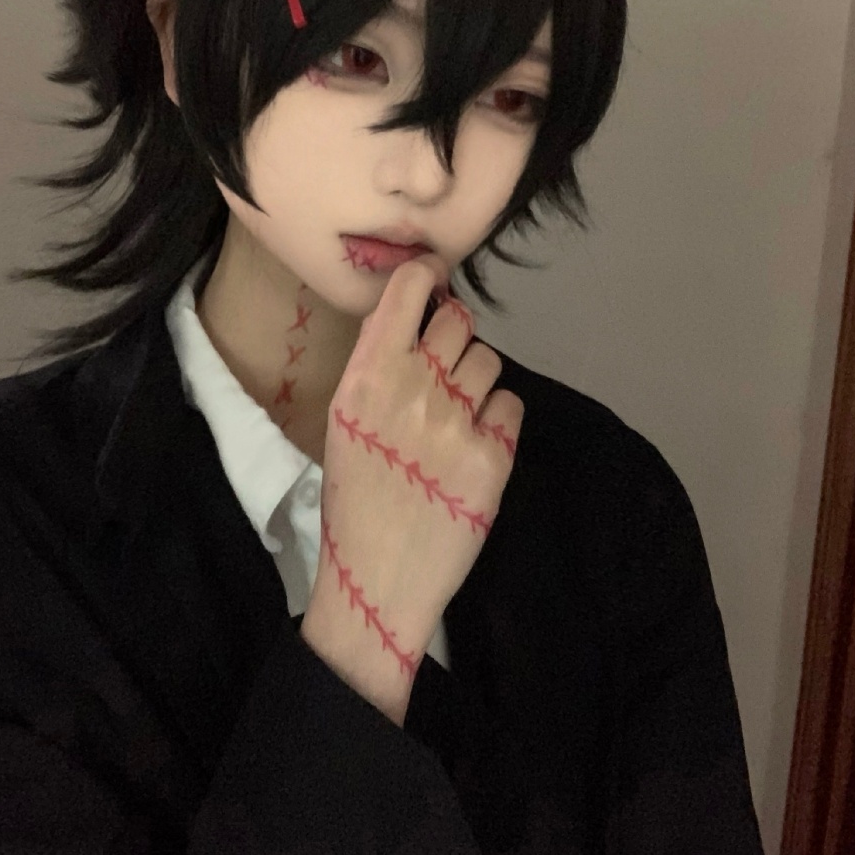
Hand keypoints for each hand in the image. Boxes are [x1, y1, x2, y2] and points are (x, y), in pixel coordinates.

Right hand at [303, 254, 523, 708]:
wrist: (379, 577)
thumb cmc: (355, 499)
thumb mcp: (344, 422)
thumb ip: (376, 367)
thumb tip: (409, 317)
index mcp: (366, 376)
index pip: (410, 291)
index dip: (428, 277)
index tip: (435, 282)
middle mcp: (414, 388)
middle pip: (459, 319)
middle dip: (455, 336)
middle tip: (442, 372)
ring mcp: (457, 421)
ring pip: (489, 361)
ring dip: (476, 381)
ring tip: (453, 421)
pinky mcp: (494, 456)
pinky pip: (510, 405)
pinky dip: (497, 421)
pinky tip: (473, 447)